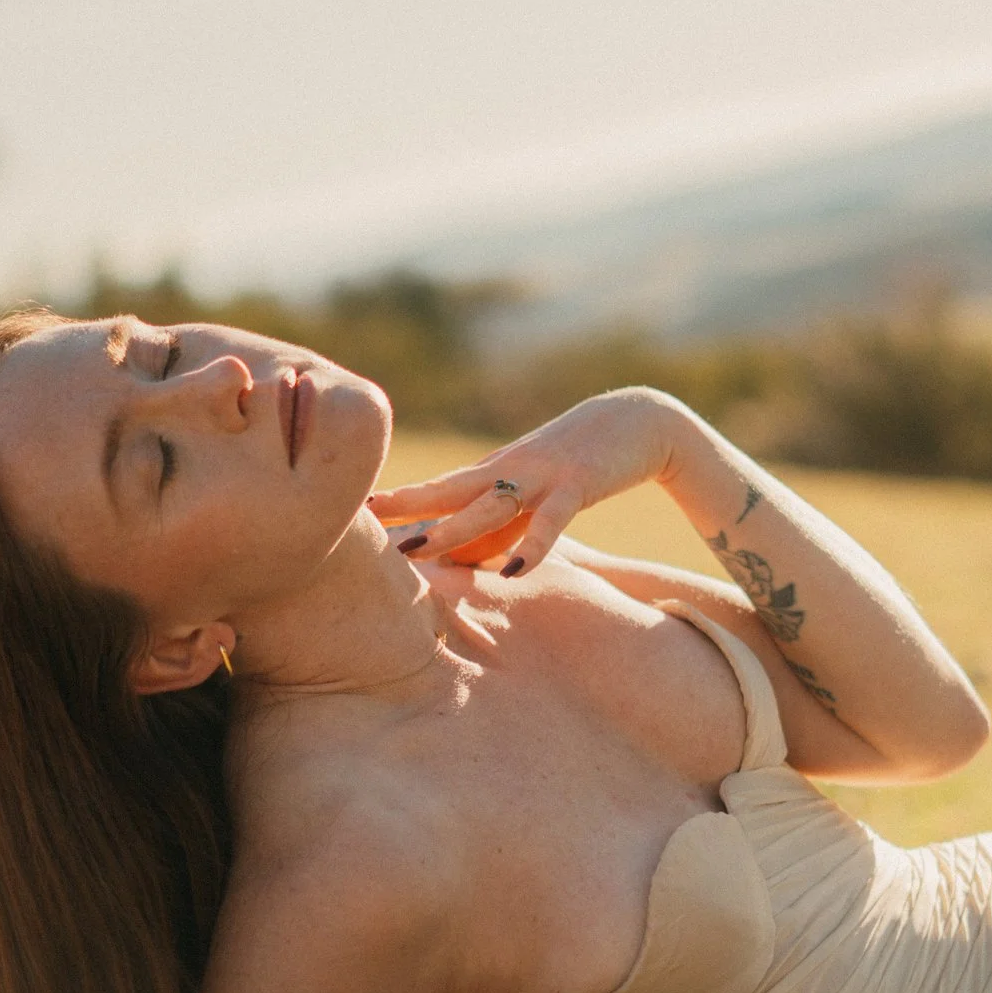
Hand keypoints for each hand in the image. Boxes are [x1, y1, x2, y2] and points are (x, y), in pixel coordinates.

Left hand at [369, 388, 695, 576]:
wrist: (638, 420)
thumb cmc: (580, 462)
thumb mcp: (531, 495)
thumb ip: (497, 527)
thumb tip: (457, 564)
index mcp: (494, 474)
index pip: (436, 491)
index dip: (397, 503)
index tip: (353, 517)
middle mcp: (508, 471)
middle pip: (448, 492)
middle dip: (406, 508)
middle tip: (360, 525)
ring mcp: (541, 476)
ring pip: (490, 505)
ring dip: (454, 528)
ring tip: (418, 550)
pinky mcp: (578, 484)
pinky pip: (552, 520)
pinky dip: (534, 545)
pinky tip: (514, 572)